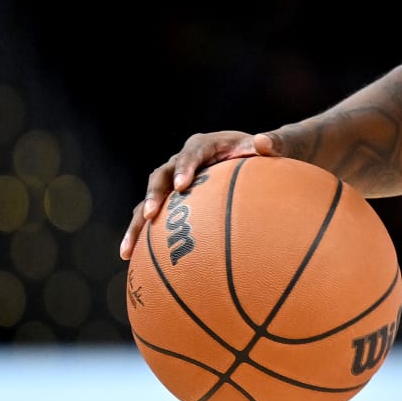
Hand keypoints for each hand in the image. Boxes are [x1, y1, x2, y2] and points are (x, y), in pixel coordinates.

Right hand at [118, 130, 277, 258]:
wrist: (254, 161)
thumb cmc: (265, 155)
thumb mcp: (274, 147)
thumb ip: (272, 145)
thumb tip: (263, 142)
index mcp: (204, 145)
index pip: (191, 154)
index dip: (184, 168)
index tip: (182, 186)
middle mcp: (181, 161)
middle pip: (160, 176)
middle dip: (154, 195)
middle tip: (152, 215)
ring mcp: (172, 181)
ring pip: (148, 199)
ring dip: (137, 222)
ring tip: (128, 249)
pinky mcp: (171, 199)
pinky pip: (152, 216)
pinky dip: (141, 234)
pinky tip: (130, 258)